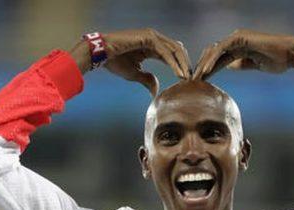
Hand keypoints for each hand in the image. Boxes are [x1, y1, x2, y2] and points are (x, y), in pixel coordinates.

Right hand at [70, 28, 190, 95]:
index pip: (173, 54)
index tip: (187, 80)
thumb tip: (156, 89)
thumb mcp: (135, 74)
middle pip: (177, 50)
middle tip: (192, 79)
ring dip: (183, 64)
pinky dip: (174, 63)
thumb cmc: (115, 62)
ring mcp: (152, 36)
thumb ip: (147, 79)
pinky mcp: (149, 37)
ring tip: (188, 78)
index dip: (181, 66)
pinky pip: (166, 52)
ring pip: (174, 49)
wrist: (101, 55)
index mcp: (152, 45)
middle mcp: (154, 38)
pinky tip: (179, 74)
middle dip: (186, 64)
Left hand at [192, 29, 293, 79]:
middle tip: (193, 81)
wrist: (289, 55)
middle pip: (213, 53)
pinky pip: (222, 49)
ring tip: (197, 78)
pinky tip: (207, 71)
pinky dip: (213, 60)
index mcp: (239, 47)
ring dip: (204, 64)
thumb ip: (241, 63)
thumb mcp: (254, 64)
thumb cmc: (277, 60)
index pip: (219, 59)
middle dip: (202, 67)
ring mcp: (237, 37)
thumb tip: (229, 66)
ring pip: (215, 51)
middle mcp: (236, 40)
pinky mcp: (240, 37)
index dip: (209, 70)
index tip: (200, 82)